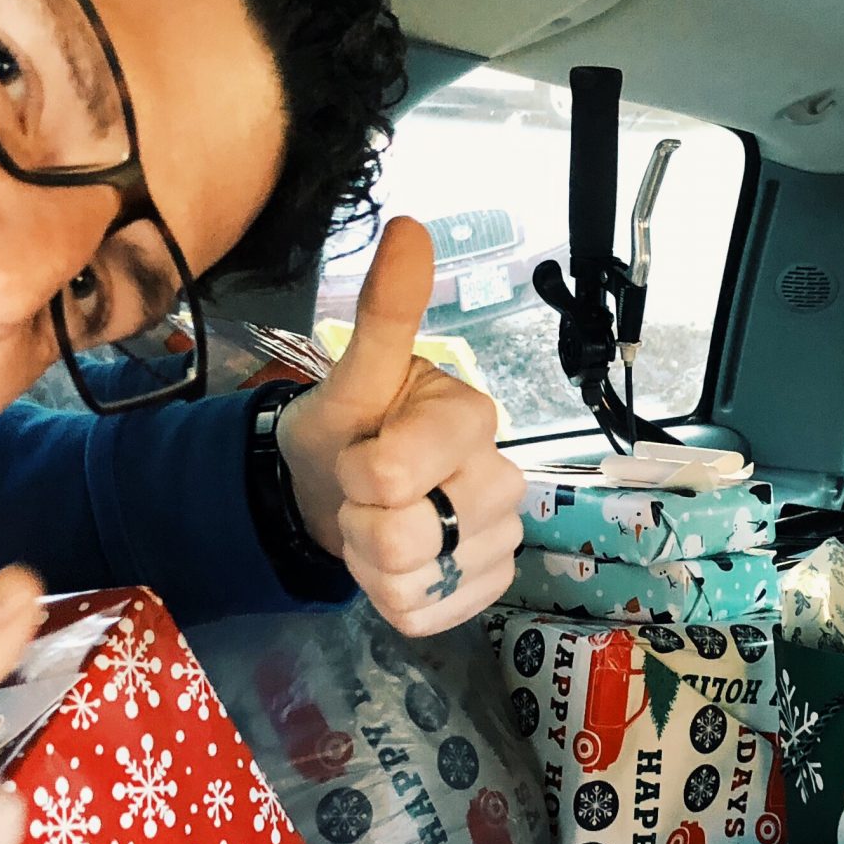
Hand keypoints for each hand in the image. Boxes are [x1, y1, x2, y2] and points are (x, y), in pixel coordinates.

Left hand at [277, 215, 523, 635]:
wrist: (339, 488)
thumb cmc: (350, 425)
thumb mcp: (352, 375)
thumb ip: (383, 313)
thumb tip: (409, 227)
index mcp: (474, 418)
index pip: (397, 472)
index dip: (359, 474)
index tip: (359, 452)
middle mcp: (504, 478)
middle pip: (407, 537)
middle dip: (362, 521)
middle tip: (362, 494)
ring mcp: (501, 538)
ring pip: (411, 581)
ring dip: (370, 562)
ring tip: (375, 524)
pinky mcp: (487, 587)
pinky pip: (422, 615)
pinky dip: (391, 598)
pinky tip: (394, 563)